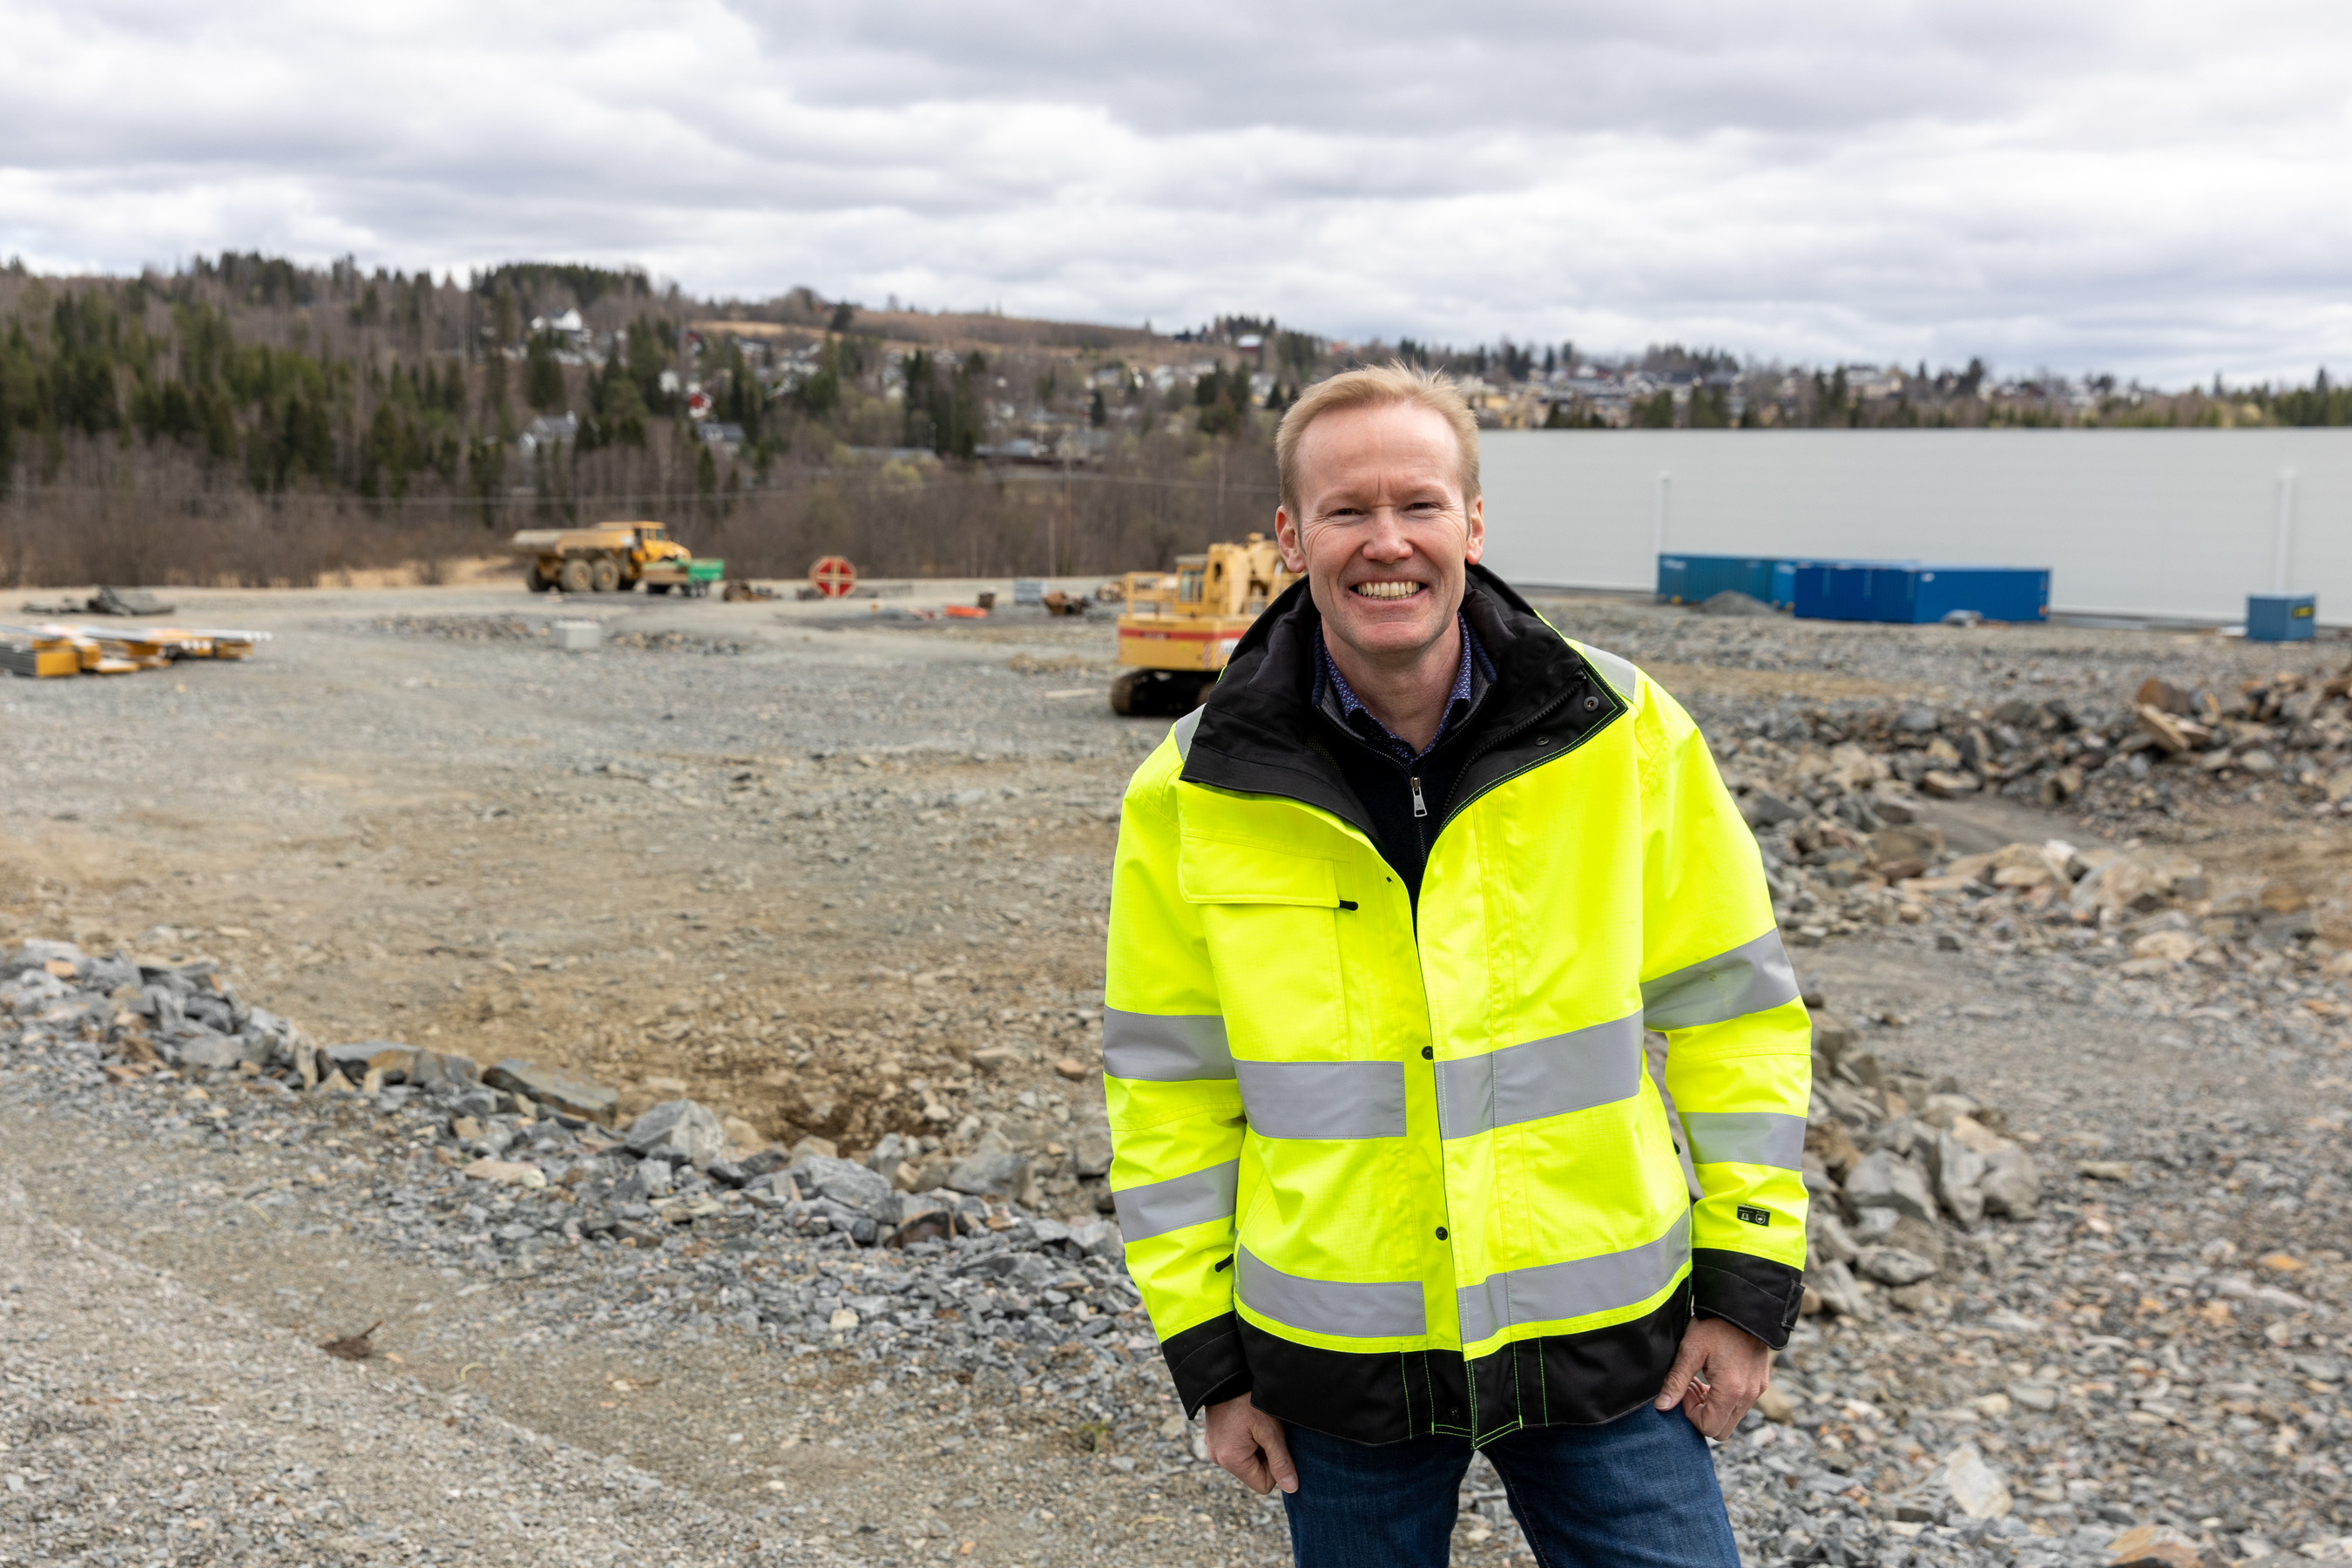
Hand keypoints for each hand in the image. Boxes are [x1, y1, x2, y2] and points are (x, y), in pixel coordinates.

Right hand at [1205, 1392, 1298, 1494]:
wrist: (1225, 1376)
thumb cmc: (1249, 1401)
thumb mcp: (1270, 1431)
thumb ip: (1281, 1462)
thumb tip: (1292, 1488)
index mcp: (1231, 1460)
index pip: (1264, 1485)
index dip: (1276, 1468)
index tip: (1275, 1444)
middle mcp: (1218, 1459)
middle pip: (1254, 1474)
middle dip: (1265, 1456)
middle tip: (1266, 1432)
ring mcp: (1213, 1448)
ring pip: (1246, 1462)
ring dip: (1256, 1448)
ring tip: (1256, 1425)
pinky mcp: (1214, 1439)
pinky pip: (1236, 1450)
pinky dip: (1246, 1441)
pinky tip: (1247, 1423)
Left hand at [1653, 1317, 1770, 1438]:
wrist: (1744, 1307)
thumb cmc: (1716, 1325)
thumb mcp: (1690, 1350)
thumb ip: (1676, 1381)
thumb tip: (1662, 1406)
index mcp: (1731, 1391)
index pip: (1709, 1428)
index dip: (1691, 1414)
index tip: (1684, 1390)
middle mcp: (1748, 1396)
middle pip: (1721, 1430)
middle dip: (1701, 1414)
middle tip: (1690, 1388)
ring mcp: (1756, 1391)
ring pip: (1731, 1418)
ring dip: (1712, 1407)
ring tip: (1699, 1380)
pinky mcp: (1759, 1384)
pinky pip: (1740, 1406)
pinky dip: (1724, 1400)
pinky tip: (1713, 1378)